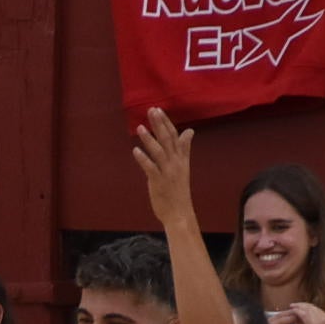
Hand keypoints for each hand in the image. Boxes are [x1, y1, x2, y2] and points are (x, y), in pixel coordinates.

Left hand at [129, 107, 195, 223]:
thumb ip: (184, 148)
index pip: (175, 136)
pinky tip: (135, 150)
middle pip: (167, 140)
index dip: (166, 123)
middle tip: (152, 110)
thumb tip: (189, 131)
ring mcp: (167, 172)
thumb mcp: (183, 166)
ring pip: (158, 152)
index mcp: (181, 159)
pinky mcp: (158, 182)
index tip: (159, 110)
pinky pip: (150, 168)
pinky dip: (143, 159)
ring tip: (140, 127)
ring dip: (149, 139)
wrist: (180, 213)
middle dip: (159, 124)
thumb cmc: (179, 191)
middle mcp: (175, 163)